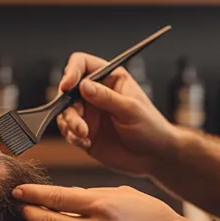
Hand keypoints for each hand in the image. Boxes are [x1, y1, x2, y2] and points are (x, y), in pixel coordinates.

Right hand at [55, 52, 177, 176]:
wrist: (154, 156)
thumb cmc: (150, 127)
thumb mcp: (130, 110)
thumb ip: (106, 97)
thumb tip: (83, 85)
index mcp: (109, 78)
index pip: (82, 64)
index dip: (72, 71)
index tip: (67, 86)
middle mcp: (95, 93)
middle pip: (67, 89)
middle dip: (69, 106)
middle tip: (79, 121)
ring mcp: (89, 113)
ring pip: (65, 111)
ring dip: (70, 123)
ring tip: (84, 134)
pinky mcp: (84, 132)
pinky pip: (68, 131)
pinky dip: (72, 136)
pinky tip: (87, 142)